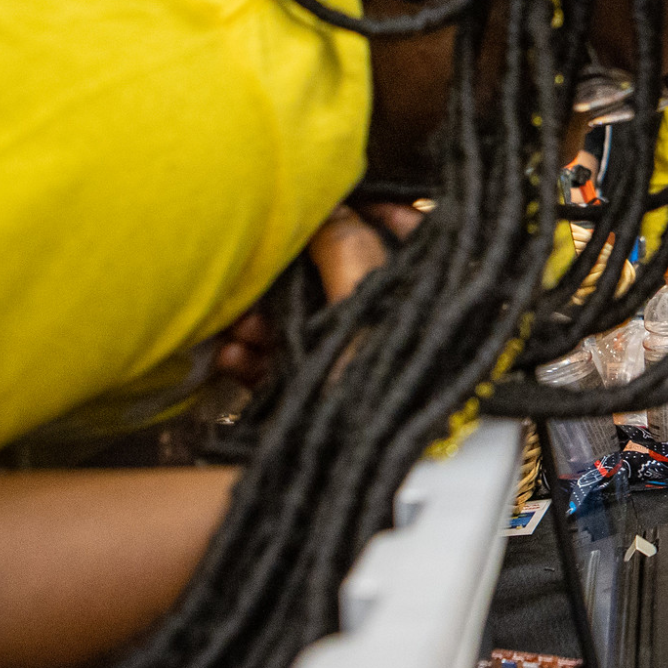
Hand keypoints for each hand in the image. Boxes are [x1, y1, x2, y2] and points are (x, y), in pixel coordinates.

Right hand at [211, 203, 421, 388]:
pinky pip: (292, 363)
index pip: (407, 230)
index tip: (325, 205)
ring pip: (308, 320)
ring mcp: (363, 357)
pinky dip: (260, 359)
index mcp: (432, 293)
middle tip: (257, 284)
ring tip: (241, 332)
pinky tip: (235, 358)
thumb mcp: (364, 299)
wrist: (359, 465)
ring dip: (264, 322)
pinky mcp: (329, 393)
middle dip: (289, 281)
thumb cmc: (379, 380)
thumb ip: (344, 245)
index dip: (366, 212)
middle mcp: (403, 321)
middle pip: (339, 277)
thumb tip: (329, 203)